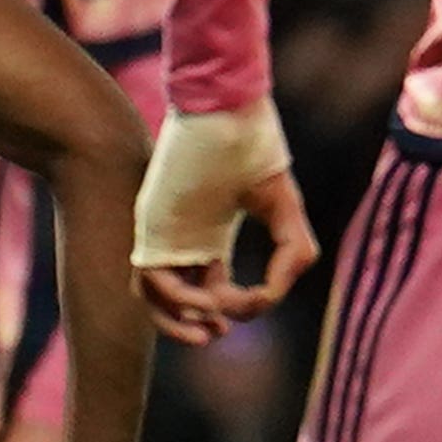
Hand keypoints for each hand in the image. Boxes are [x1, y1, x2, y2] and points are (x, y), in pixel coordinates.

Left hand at [134, 105, 314, 340]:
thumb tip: (274, 295)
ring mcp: (164, 237)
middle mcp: (183, 241)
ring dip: (178, 324)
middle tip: (221, 330)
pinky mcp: (151, 229)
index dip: (233, 305)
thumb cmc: (251, 149)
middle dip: (199, 324)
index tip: (259, 298)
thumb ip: (292, 252)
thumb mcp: (283, 208)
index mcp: (209, 234)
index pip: (210, 284)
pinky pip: (149, 281)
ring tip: (210, 329)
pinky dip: (178, 302)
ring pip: (154, 297)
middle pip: (177, 298)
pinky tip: (207, 302)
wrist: (223, 110)